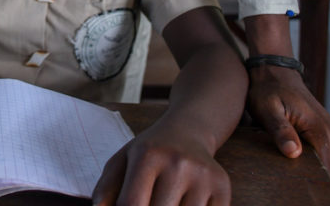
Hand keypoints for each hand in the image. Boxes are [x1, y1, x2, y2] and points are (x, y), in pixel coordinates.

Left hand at [92, 126, 230, 205]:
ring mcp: (203, 175)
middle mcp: (177, 163)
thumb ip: (106, 189)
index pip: (131, 204)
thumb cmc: (149, 151)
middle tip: (149, 203)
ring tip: (166, 201)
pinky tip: (184, 204)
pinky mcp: (223, 186)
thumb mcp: (122, 161)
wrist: (188, 130)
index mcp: (147, 155)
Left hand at [247, 65, 329, 183]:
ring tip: (292, 175)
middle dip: (312, 182)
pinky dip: (316, 168)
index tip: (296, 192)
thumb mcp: (267, 109)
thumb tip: (293, 152)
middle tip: (290, 185)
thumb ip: (280, 130)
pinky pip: (329, 162)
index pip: (326, 173)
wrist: (276, 74)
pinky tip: (298, 167)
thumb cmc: (269, 91)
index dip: (312, 185)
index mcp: (324, 132)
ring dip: (314, 176)